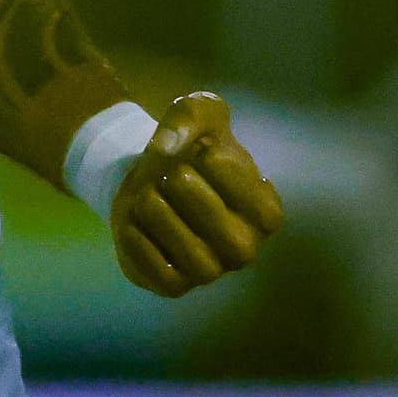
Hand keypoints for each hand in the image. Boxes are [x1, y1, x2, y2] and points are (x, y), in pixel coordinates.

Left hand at [111, 91, 286, 295]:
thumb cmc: (186, 147)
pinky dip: (143, 249)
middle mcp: (244, 246)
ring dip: (163, 220)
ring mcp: (211, 269)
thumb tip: (168, 146)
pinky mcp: (173, 284)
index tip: (205, 152)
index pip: (263, 208)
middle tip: (172, 173)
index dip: (229, 176)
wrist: (144, 175)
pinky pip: (165, 279)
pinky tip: (132, 221)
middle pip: (232, 239)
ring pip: (199, 265)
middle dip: (193, 197)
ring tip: (147, 195)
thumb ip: (191, 114)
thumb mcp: (196, 112)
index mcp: (264, 211)